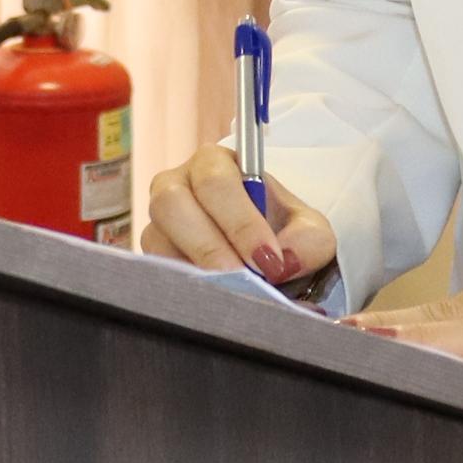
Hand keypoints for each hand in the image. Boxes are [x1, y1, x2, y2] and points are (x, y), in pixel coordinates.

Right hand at [136, 142, 336, 289]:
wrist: (266, 258)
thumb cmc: (283, 233)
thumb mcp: (309, 233)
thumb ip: (308, 241)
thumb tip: (284, 261)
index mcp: (215, 164)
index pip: (216, 181)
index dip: (240, 222)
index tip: (268, 260)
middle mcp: (177, 184)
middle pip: (171, 203)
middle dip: (209, 246)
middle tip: (241, 279)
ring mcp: (159, 222)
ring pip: (156, 238)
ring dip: (194, 268)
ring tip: (231, 292)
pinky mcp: (152, 256)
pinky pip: (155, 269)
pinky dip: (184, 285)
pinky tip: (213, 299)